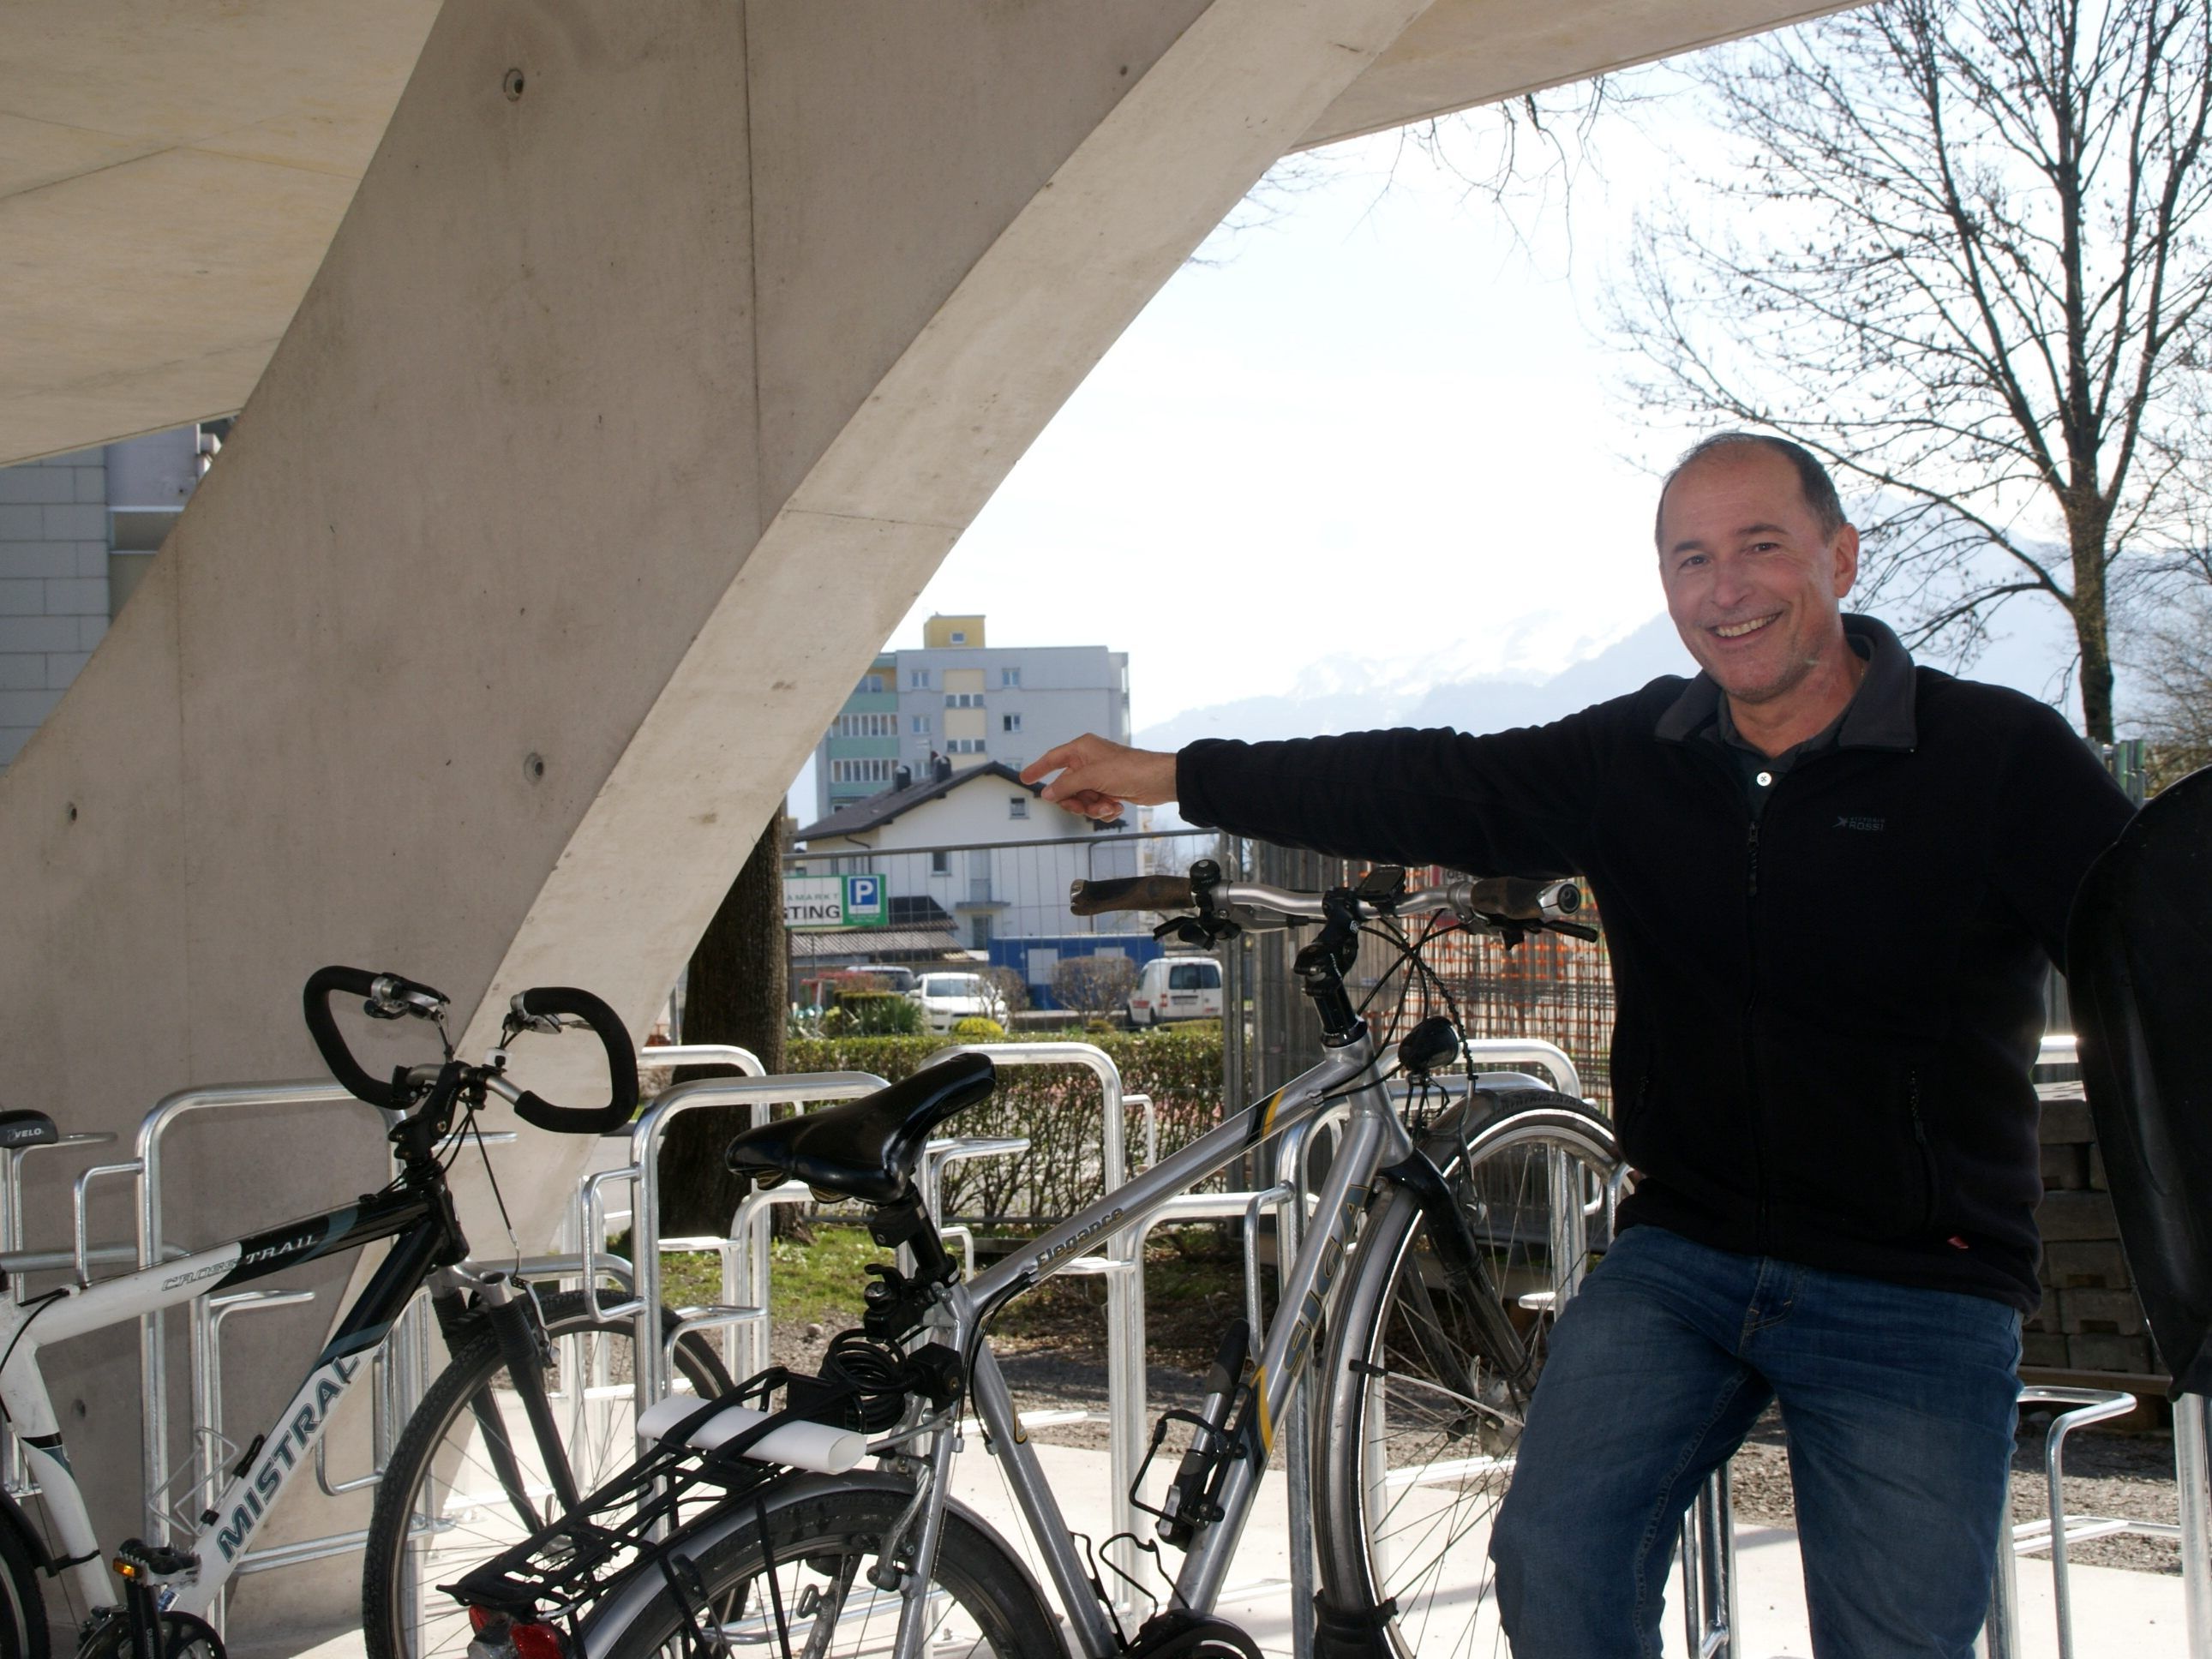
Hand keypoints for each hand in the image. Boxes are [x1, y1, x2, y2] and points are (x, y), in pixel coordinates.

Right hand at [1020, 735, 1176, 822]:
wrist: (1159, 780)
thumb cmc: (1130, 769)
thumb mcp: (1092, 777)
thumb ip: (1066, 785)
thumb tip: (1047, 793)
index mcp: (1082, 749)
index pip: (1052, 759)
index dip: (1038, 769)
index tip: (1024, 778)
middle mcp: (1089, 761)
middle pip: (1066, 786)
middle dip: (1075, 800)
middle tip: (1084, 805)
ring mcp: (1100, 777)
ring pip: (1081, 799)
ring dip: (1092, 808)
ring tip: (1107, 806)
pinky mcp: (1110, 790)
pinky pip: (1095, 805)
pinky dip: (1104, 810)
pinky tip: (1116, 807)